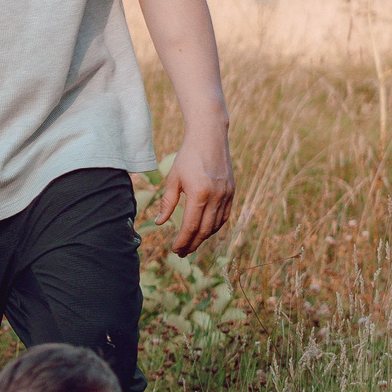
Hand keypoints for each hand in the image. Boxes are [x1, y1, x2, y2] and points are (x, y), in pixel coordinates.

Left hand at [147, 129, 234, 254]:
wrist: (209, 139)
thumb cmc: (187, 158)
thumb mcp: (173, 179)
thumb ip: (167, 202)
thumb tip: (160, 222)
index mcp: (199, 194)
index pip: (190, 226)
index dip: (183, 241)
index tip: (175, 249)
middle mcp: (216, 197)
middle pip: (204, 230)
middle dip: (193, 244)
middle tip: (182, 252)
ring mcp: (227, 195)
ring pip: (216, 225)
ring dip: (203, 237)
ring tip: (192, 244)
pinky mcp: (232, 192)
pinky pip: (224, 216)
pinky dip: (214, 226)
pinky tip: (205, 231)